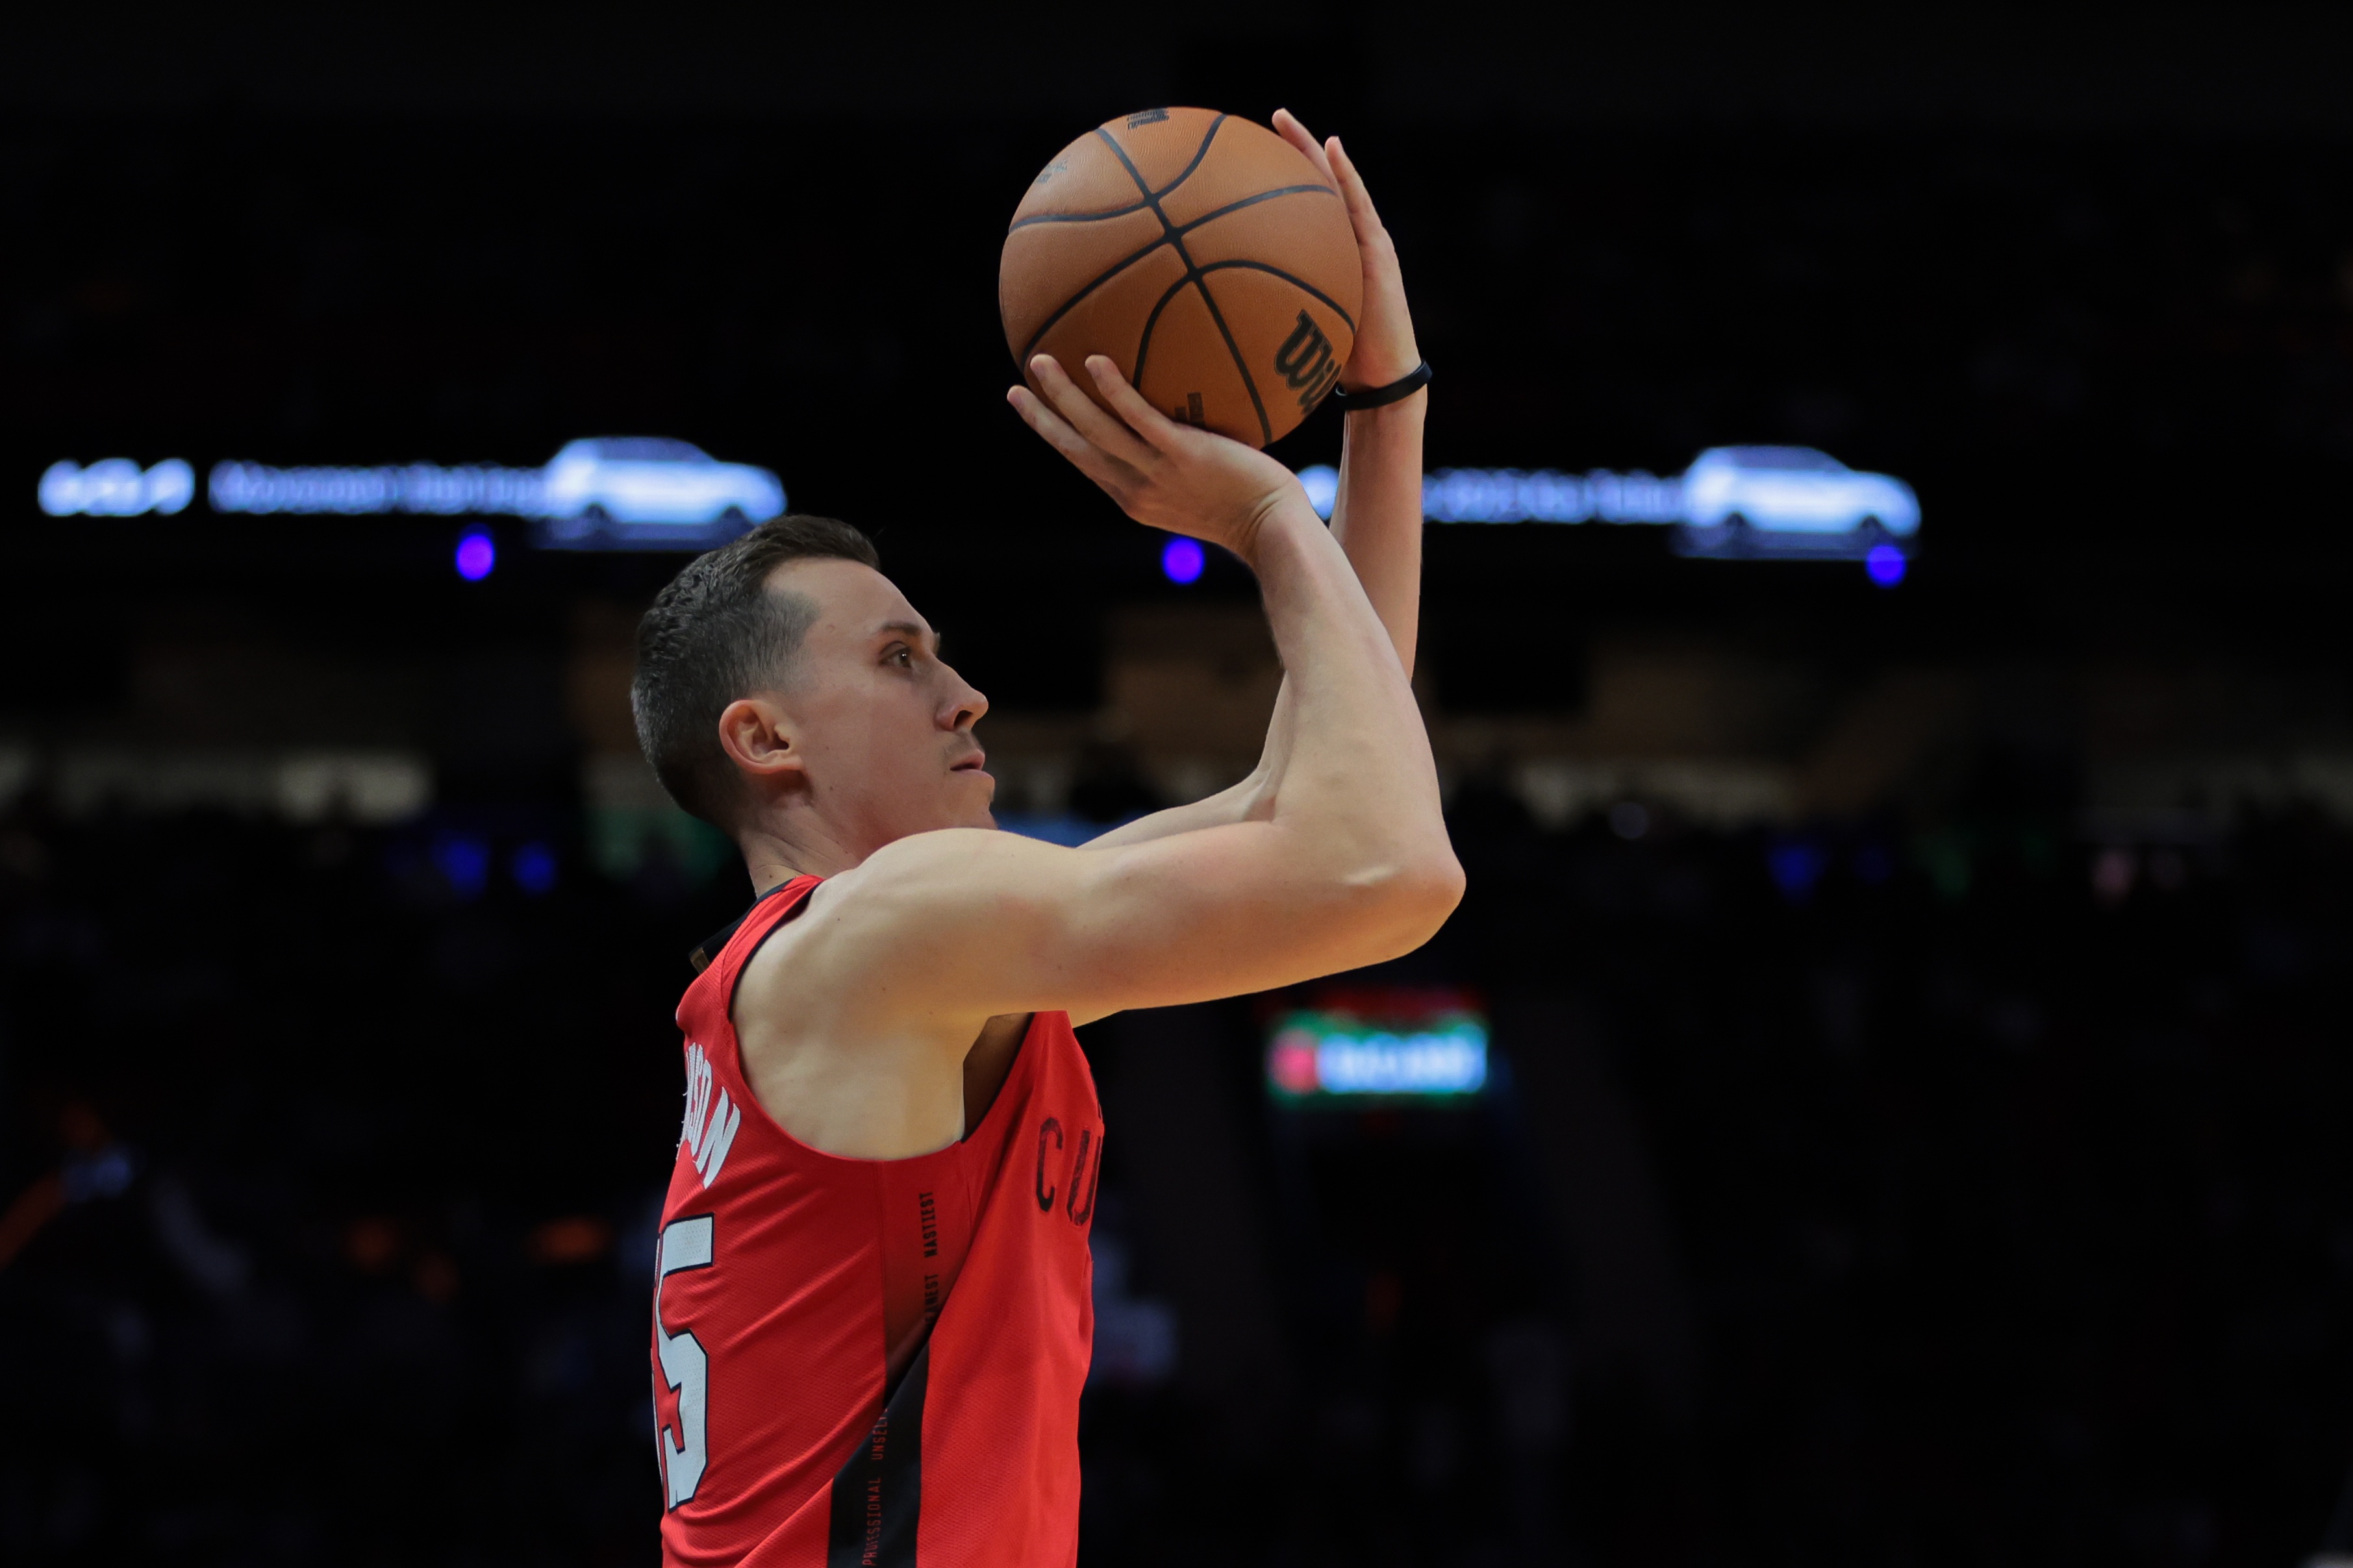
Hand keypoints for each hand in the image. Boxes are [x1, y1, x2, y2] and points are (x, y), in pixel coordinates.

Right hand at [1007, 354, 1308, 562]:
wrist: (1275, 530)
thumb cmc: (1252, 509)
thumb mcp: (1204, 493)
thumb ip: (1183, 466)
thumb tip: (1185, 430)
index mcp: (1135, 498)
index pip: (1086, 464)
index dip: (1056, 438)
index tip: (1035, 414)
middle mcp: (1137, 488)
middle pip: (1076, 449)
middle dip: (1041, 419)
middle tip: (1016, 388)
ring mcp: (1158, 473)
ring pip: (1096, 431)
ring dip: (1063, 397)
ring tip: (1040, 362)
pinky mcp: (1184, 455)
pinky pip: (1140, 419)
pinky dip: (1114, 391)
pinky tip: (1095, 361)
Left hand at [1273, 109, 1421, 392]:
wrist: (1381, 379)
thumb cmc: (1338, 359)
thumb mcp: (1295, 329)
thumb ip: (1268, 310)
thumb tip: (1215, 314)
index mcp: (1328, 255)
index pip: (1301, 209)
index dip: (1280, 180)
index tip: (1250, 156)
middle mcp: (1347, 241)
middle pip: (1317, 185)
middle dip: (1294, 149)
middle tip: (1271, 118)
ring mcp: (1366, 241)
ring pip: (1337, 184)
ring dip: (1313, 149)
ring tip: (1286, 121)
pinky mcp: (1379, 249)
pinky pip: (1359, 204)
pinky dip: (1347, 174)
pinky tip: (1331, 147)